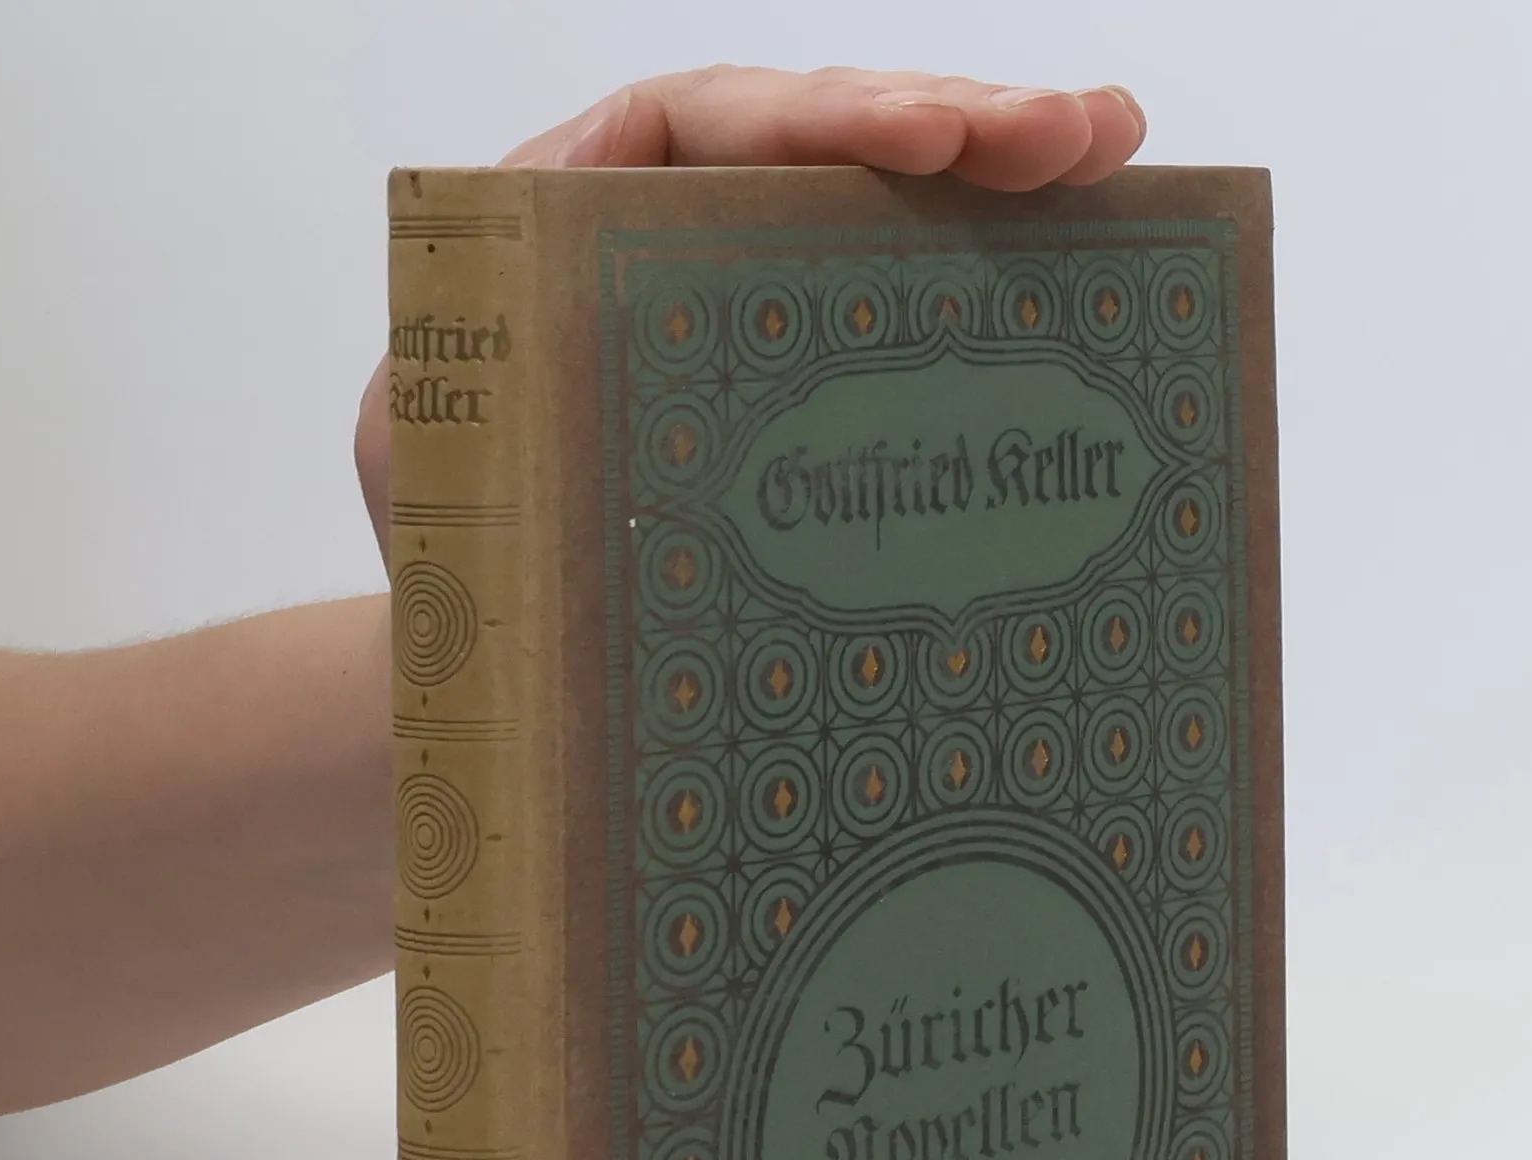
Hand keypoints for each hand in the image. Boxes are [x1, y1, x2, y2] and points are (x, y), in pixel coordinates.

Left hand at [354, 65, 1146, 548]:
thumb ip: (467, 375)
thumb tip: (544, 348)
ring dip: (996, 165)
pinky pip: (904, 304)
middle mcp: (675, 246)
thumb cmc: (461, 565)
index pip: (704, 126)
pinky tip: (1086, 229)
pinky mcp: (816, 391)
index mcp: (574, 226)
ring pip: (879, 206)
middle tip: (1071, 136)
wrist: (500, 672)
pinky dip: (989, 265)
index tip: (934, 142)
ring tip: (1105, 149)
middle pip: (816, 143)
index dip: (827, 116)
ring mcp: (756, 314)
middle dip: (949, 123)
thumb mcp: (426, 458)